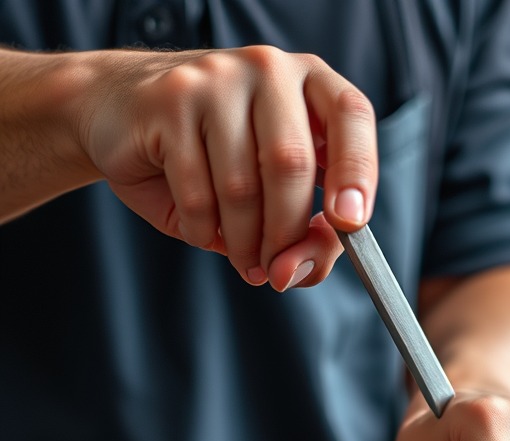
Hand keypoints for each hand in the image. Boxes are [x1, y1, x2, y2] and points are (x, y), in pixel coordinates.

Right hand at [78, 46, 375, 289]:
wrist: (120, 111)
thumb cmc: (216, 159)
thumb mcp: (277, 196)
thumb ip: (311, 237)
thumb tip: (295, 271)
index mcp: (311, 82)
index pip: (351, 116)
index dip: (358, 172)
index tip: (349, 224)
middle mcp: (268, 68)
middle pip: (292, 164)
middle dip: (287, 233)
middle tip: (278, 269)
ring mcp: (215, 78)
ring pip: (242, 185)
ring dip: (245, 242)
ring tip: (244, 258)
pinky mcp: (169, 101)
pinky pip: (197, 193)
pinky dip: (204, 230)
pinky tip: (203, 230)